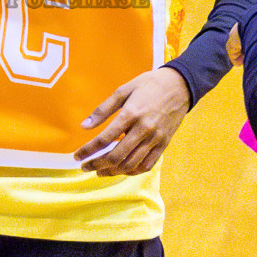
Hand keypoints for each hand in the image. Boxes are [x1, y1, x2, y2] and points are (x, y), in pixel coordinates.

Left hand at [73, 68, 190, 175]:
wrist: (180, 85)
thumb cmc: (149, 85)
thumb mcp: (123, 90)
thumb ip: (103, 110)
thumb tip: (84, 126)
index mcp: (131, 113)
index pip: (105, 138)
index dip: (88, 150)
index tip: (76, 156)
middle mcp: (143, 129)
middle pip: (117, 156)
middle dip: (97, 164)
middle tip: (85, 167)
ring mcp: (155, 138)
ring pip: (131, 164)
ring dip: (112, 171)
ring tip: (99, 171)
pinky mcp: (164, 144)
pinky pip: (147, 165)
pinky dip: (132, 171)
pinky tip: (121, 170)